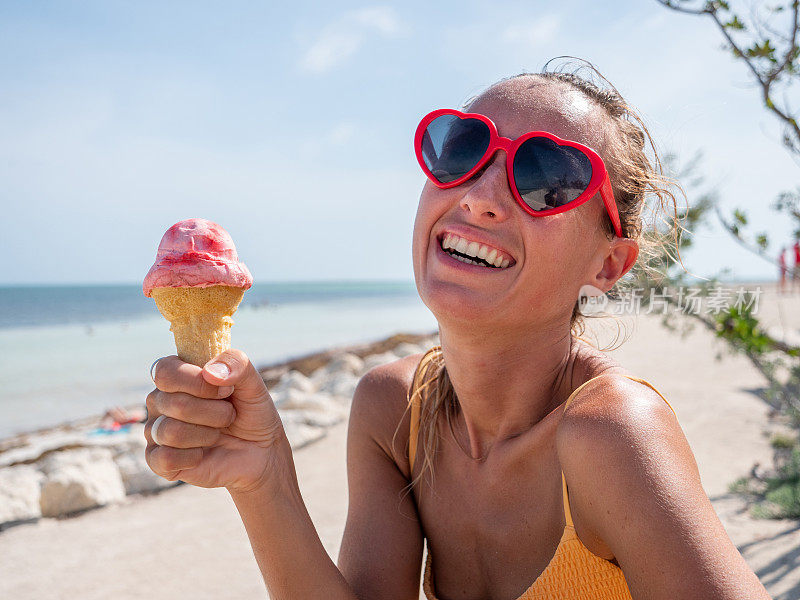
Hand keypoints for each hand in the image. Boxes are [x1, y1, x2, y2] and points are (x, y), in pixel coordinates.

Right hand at [145, 350, 289, 493]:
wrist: (260, 452)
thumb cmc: (251, 413)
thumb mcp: (253, 384)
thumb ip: (237, 365)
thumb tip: (210, 372)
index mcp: (177, 376)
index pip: (165, 370)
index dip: (196, 381)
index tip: (226, 391)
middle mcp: (160, 401)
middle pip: (174, 403)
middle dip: (214, 412)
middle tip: (229, 415)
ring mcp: (156, 431)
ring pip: (171, 431)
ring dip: (207, 434)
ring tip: (218, 434)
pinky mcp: (158, 461)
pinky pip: (165, 458)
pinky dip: (193, 457)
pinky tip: (203, 454)